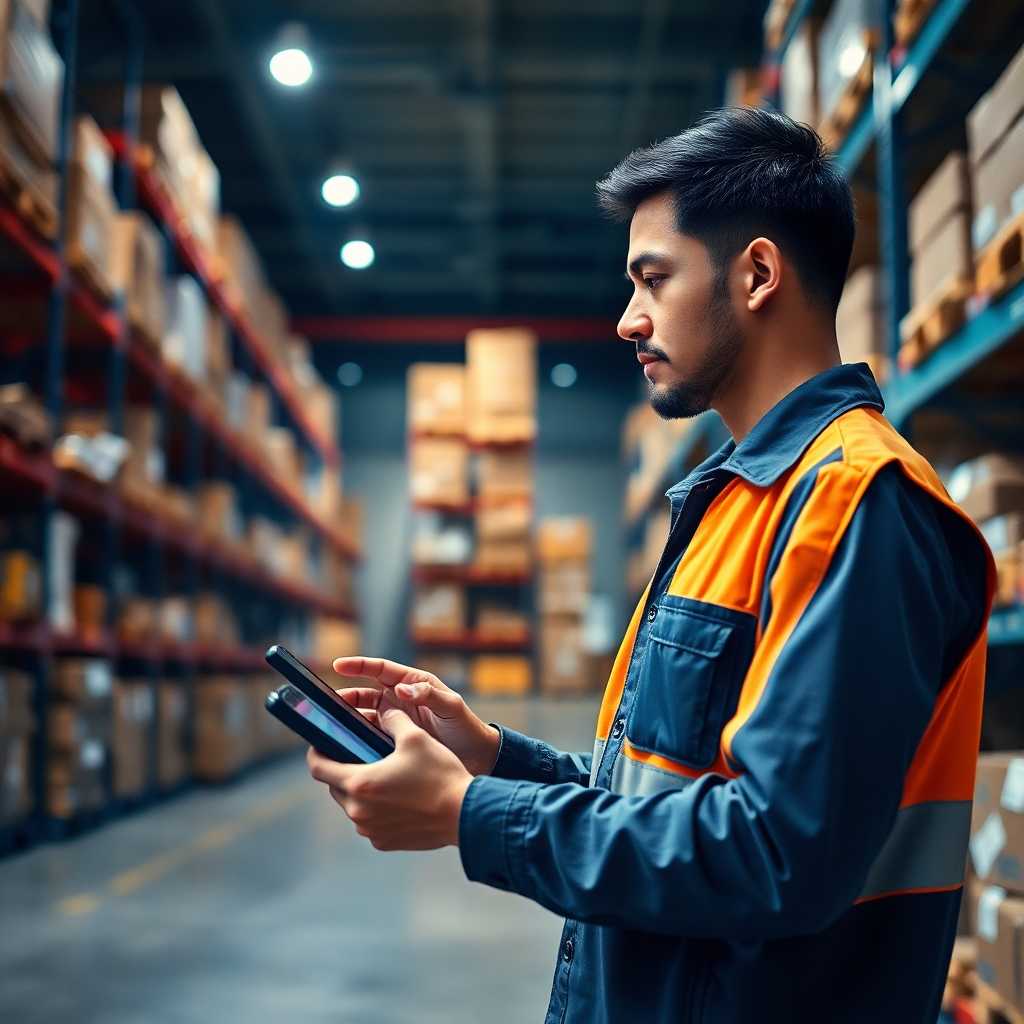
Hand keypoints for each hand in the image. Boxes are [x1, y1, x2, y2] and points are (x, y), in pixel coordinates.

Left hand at [307, 704, 473, 849]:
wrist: (465, 815)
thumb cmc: (439, 774)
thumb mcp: (415, 736)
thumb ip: (392, 719)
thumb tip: (383, 710)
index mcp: (359, 783)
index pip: (318, 767)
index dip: (316, 752)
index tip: (322, 742)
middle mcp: (358, 811)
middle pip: (335, 786)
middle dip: (344, 768)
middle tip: (361, 753)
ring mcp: (370, 830)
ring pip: (353, 804)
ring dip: (361, 789)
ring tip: (384, 774)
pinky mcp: (383, 842)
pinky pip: (369, 821)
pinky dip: (376, 808)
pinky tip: (397, 796)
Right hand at [332, 656, 500, 775]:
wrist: (477, 757)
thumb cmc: (466, 727)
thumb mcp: (450, 707)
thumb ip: (428, 695)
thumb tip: (400, 688)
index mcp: (413, 684)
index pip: (381, 670)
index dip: (359, 666)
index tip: (338, 665)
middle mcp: (401, 699)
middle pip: (366, 694)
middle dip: (347, 697)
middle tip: (328, 706)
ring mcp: (397, 721)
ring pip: (366, 717)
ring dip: (350, 721)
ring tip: (333, 728)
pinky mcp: (396, 741)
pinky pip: (372, 737)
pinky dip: (360, 740)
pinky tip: (349, 748)